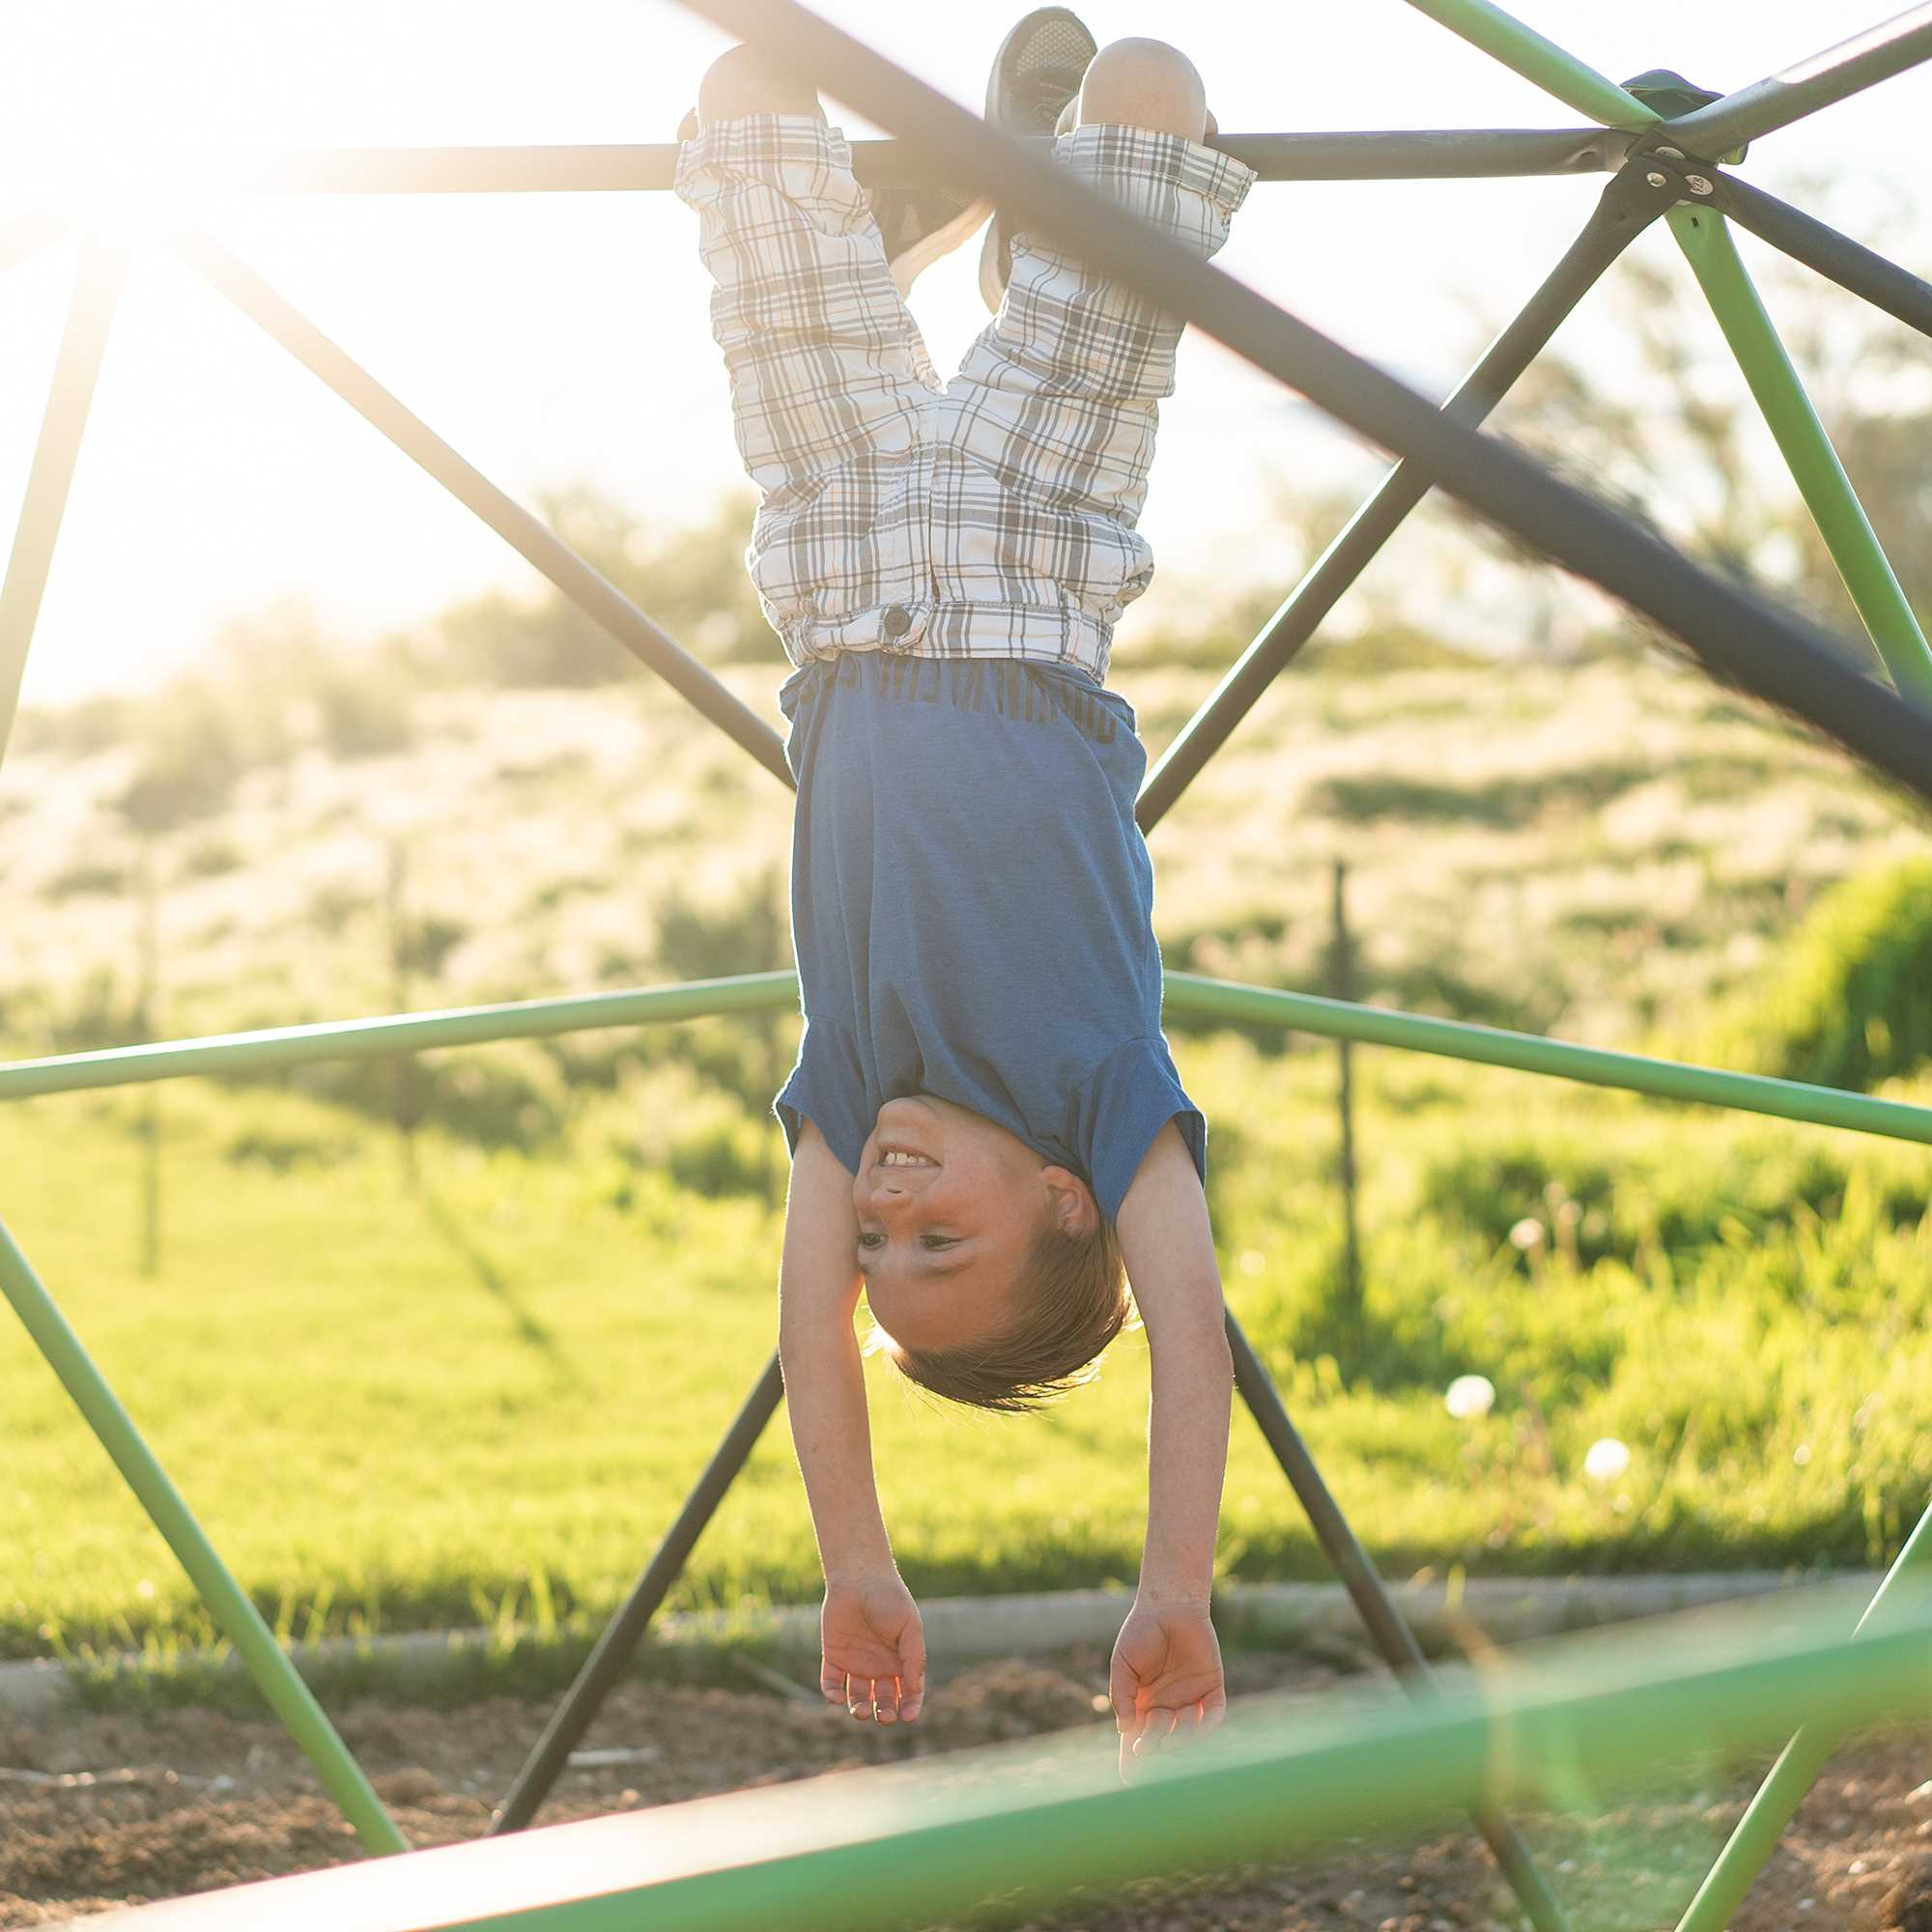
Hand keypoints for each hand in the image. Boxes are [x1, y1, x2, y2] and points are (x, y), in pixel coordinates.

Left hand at [820, 1571, 925, 1724]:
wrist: (858, 1577)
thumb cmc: (889, 1599)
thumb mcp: (909, 1626)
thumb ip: (914, 1657)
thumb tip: (914, 1690)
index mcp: (900, 1659)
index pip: (908, 1692)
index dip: (910, 1706)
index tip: (907, 1716)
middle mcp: (878, 1665)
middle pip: (883, 1700)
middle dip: (885, 1712)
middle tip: (885, 1715)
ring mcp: (855, 1662)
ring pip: (857, 1697)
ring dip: (860, 1709)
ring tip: (862, 1710)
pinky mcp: (833, 1657)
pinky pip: (831, 1683)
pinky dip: (832, 1695)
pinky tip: (836, 1698)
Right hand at [1109, 1598, 1225, 1775]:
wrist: (1169, 1605)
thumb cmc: (1141, 1632)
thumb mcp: (1123, 1663)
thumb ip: (1122, 1695)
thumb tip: (1126, 1730)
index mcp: (1143, 1704)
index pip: (1138, 1739)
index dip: (1133, 1759)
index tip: (1129, 1778)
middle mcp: (1168, 1706)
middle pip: (1162, 1740)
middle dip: (1154, 1747)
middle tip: (1146, 1744)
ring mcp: (1190, 1699)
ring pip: (1188, 1733)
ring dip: (1178, 1735)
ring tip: (1166, 1724)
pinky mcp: (1212, 1688)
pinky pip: (1213, 1716)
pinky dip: (1206, 1725)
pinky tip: (1195, 1719)